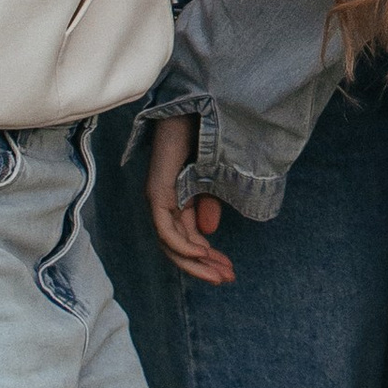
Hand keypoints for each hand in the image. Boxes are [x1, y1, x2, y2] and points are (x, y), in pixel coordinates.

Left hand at [147, 109, 232, 284]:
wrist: (201, 108)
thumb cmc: (207, 136)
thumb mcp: (214, 178)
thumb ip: (208, 203)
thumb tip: (208, 230)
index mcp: (178, 200)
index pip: (188, 240)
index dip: (208, 259)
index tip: (230, 271)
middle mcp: (165, 202)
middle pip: (178, 247)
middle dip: (203, 267)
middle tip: (226, 279)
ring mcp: (159, 196)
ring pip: (170, 243)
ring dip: (194, 261)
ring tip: (218, 272)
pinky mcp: (157, 189)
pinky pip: (164, 226)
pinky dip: (182, 243)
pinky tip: (201, 252)